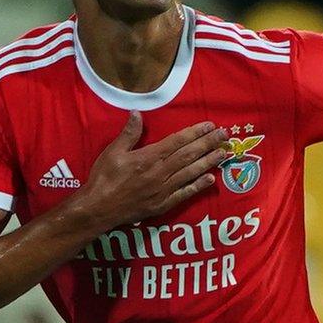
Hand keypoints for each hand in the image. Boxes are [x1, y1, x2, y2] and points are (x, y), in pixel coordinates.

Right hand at [77, 111, 228, 227]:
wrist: (97, 209)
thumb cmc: (104, 178)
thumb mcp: (113, 152)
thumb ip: (129, 134)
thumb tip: (137, 113)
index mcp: (149, 157)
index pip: (177, 142)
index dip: (195, 133)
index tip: (209, 125)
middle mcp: (160, 173)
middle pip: (189, 155)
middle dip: (208, 144)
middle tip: (224, 135)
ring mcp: (163, 190)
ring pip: (190, 173)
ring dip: (209, 162)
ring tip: (224, 153)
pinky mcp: (163, 204)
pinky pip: (184, 194)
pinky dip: (198, 186)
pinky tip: (211, 180)